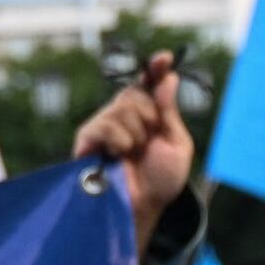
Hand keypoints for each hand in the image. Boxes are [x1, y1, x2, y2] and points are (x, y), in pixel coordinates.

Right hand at [73, 67, 197, 234]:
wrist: (144, 206)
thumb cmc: (161, 180)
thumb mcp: (177, 144)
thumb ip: (169, 111)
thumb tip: (168, 78)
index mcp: (149, 114)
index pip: (150, 83)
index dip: (156, 68)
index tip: (164, 58)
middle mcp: (124, 115)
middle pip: (135, 92)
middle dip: (149, 115)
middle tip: (148, 140)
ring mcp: (104, 125)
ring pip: (121, 108)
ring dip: (135, 134)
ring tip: (132, 153)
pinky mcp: (87, 138)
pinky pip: (104, 125)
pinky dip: (118, 140)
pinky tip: (118, 154)